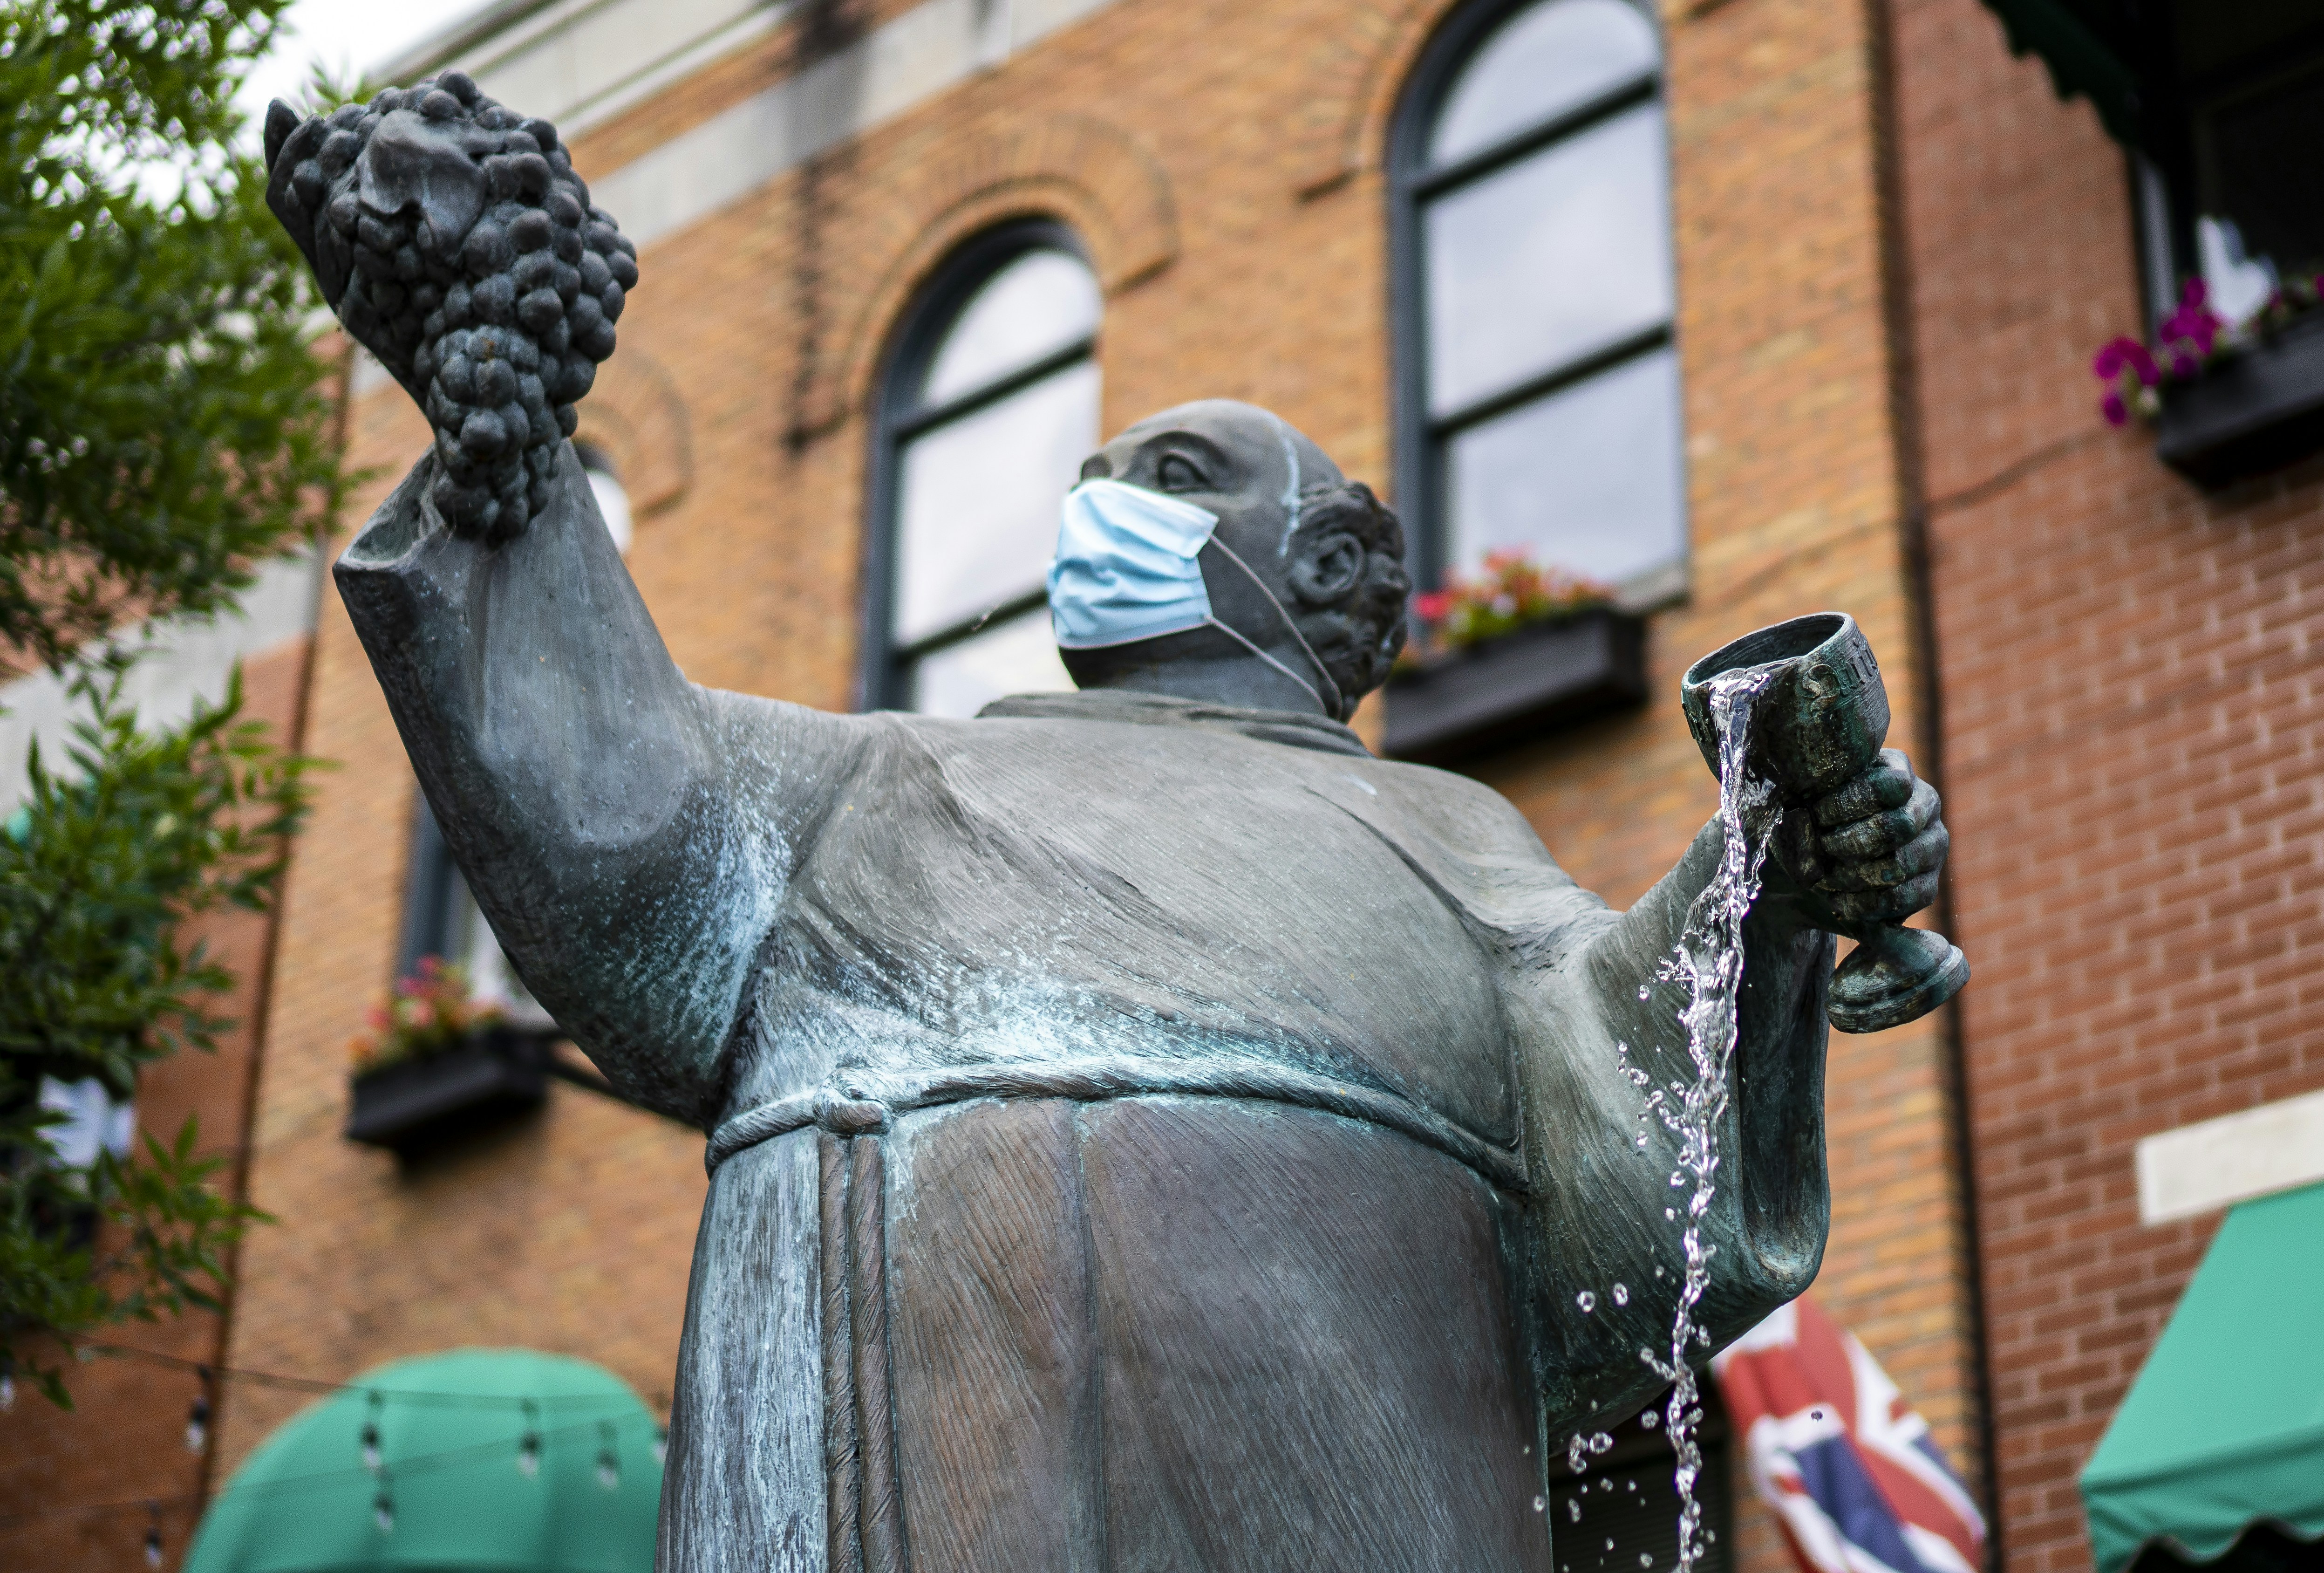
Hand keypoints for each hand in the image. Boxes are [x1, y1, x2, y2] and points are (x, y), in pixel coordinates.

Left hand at [1767, 749, 1946, 931]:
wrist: (1808, 875)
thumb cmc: (1804, 827)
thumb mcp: (1799, 804)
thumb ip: (1803, 797)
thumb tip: (1799, 806)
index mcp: (1896, 771)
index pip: (1890, 784)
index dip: (1850, 802)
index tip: (1815, 815)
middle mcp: (1924, 804)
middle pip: (1899, 825)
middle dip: (1851, 843)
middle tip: (1821, 850)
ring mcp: (1932, 845)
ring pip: (1901, 864)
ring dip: (1854, 876)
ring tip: (1824, 880)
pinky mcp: (1929, 885)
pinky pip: (1904, 898)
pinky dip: (1865, 904)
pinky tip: (1839, 901)